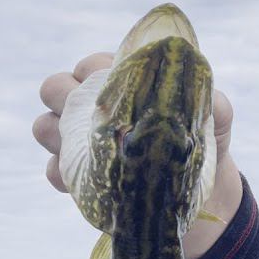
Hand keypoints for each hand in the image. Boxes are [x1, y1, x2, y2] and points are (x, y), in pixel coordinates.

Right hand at [33, 52, 243, 258]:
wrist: (197, 194)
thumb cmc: (201, 142)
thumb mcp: (215, 120)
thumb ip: (213, 104)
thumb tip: (208, 96)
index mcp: (121, 84)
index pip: (90, 64)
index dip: (93, 69)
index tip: (112, 84)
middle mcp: (93, 108)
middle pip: (54, 87)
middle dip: (63, 96)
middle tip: (90, 115)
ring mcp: (80, 142)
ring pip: (44, 126)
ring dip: (56, 133)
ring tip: (88, 147)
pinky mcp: (77, 177)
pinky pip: (51, 170)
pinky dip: (62, 174)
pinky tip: (85, 180)